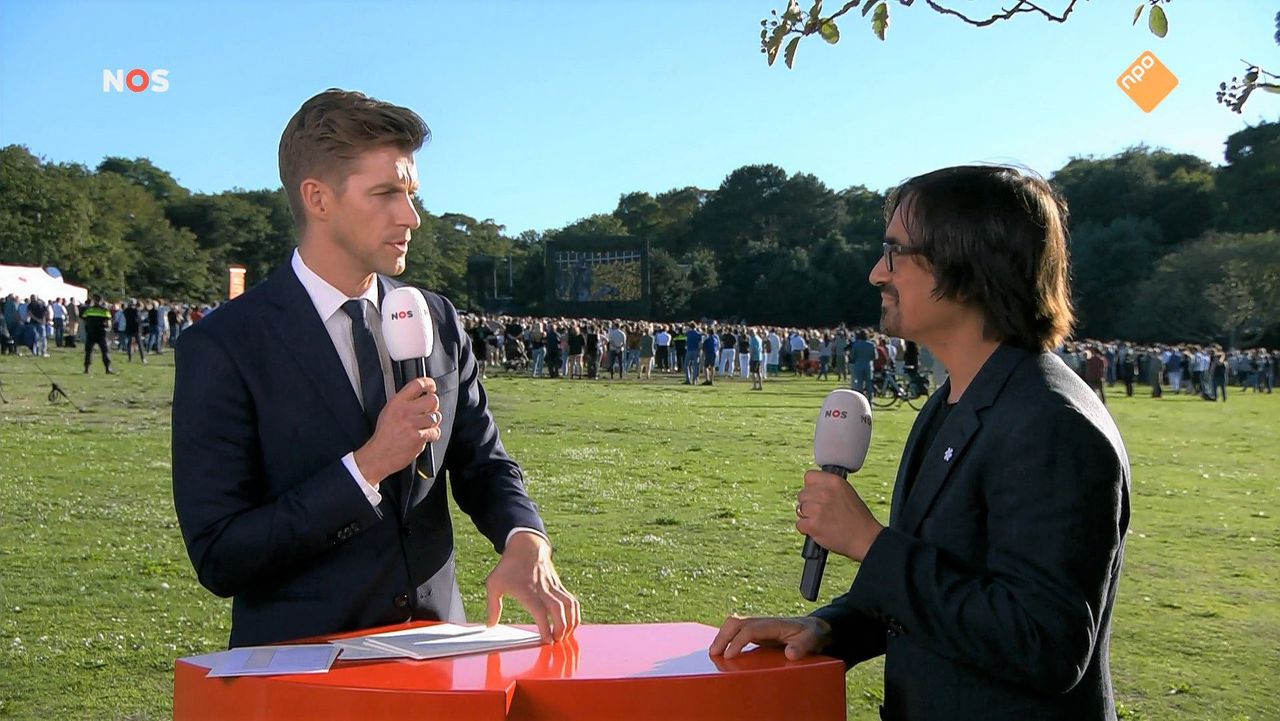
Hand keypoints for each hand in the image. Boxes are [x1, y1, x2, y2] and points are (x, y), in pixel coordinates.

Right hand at [352, 377, 440, 483]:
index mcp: (397, 402)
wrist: (378, 455)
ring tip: (424, 426)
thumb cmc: (384, 435)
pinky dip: (432, 435)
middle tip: (428, 412)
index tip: (432, 387)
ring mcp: (412, 424)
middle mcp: (405, 411)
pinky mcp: (418, 437)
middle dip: (433, 406)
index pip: (417, 384)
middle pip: (432, 400)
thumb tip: (421, 395)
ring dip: (433, 422)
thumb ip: (404, 402)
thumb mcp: (388, 411)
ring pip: (436, 416)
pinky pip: (435, 432)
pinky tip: (424, 436)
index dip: (429, 383)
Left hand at [486, 531, 579, 642]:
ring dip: (571, 622)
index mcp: (526, 590)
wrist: (526, 546)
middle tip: (557, 642)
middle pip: (558, 609)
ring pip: (569, 605)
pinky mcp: (559, 585)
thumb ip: (492, 606)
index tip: (547, 640)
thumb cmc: (508, 566)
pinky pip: (572, 600)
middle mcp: (542, 589)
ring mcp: (553, 586)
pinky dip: (575, 614)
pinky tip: (571, 624)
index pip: (539, 610)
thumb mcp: (494, 584)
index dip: (545, 626)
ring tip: (566, 636)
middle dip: (561, 628)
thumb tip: (490, 625)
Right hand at [709, 615, 831, 660]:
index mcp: (773, 624)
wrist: (814, 628)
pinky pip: (737, 632)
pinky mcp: (756, 632)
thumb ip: (802, 646)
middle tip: (714, 654)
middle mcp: (762, 622)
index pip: (750, 629)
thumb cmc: (812, 634)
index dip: (737, 642)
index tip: (729, 656)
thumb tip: (790, 654)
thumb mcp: (812, 640)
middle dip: (722, 636)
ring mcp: (758, 626)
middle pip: (736, 622)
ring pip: (733, 624)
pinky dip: (726, 638)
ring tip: (713, 653)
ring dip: (721, 636)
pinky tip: (722, 651)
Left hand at [796, 470, 883, 561]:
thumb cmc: (858, 518)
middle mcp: (824, 492)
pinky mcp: (812, 525)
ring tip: (822, 521)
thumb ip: (829, 487)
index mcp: (834, 482)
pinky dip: (807, 529)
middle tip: (821, 512)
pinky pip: (799, 524)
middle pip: (802, 494)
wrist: (864, 538)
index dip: (811, 487)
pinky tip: (818, 529)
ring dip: (807, 516)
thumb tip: (813, 488)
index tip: (816, 494)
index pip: (809, 476)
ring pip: (799, 509)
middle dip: (809, 503)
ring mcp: (817, 509)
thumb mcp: (847, 492)